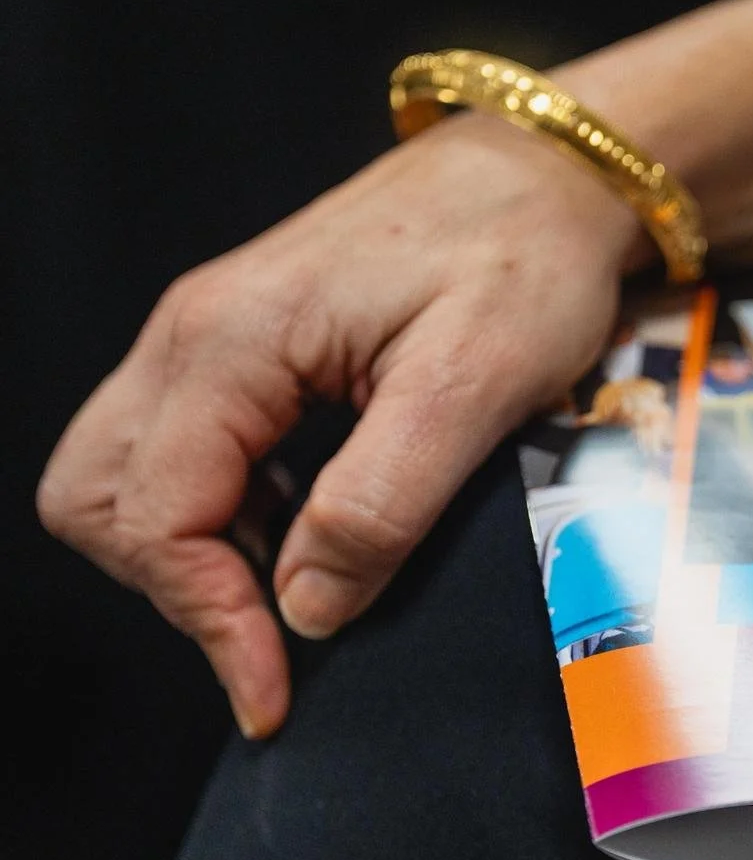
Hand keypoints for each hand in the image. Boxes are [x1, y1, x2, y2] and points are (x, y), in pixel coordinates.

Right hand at [37, 112, 642, 737]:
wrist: (545, 172)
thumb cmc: (520, 254)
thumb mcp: (470, 389)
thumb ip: (380, 504)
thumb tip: (305, 609)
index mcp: (232, 339)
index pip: (155, 516)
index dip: (209, 618)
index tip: (273, 688)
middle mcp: (195, 331)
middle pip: (101, 496)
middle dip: (176, 585)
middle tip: (274, 639)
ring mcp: (215, 332)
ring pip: (133, 475)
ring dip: (200, 552)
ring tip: (305, 585)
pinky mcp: (251, 342)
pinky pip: (191, 447)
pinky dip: (227, 511)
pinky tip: (309, 527)